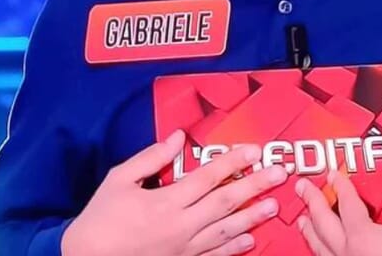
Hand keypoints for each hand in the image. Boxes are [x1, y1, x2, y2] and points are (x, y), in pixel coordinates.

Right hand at [61, 130, 288, 255]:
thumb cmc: (101, 217)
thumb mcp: (119, 179)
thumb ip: (152, 157)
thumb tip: (178, 137)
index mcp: (165, 201)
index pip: (207, 177)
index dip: (232, 161)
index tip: (253, 150)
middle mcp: (179, 225)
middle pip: (225, 202)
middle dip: (255, 185)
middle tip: (279, 173)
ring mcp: (184, 247)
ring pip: (226, 229)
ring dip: (253, 216)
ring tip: (273, 204)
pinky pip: (215, 254)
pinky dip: (234, 247)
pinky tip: (251, 239)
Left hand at [295, 165, 381, 255]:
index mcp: (362, 235)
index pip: (346, 203)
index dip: (340, 186)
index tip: (333, 174)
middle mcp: (347, 252)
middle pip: (322, 223)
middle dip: (312, 202)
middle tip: (302, 187)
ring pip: (320, 247)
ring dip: (309, 231)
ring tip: (302, 220)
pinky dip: (321, 253)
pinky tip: (322, 251)